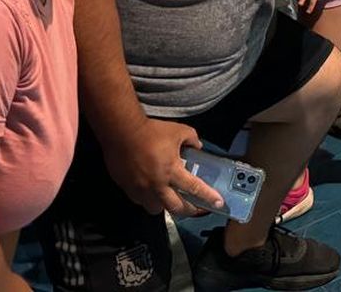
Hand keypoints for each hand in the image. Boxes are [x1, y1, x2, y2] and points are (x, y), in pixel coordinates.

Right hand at [104, 117, 221, 216]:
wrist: (121, 132)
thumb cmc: (151, 131)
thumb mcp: (179, 130)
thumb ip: (192, 140)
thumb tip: (197, 147)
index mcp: (172, 171)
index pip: (194, 188)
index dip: (208, 197)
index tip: (219, 203)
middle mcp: (157, 185)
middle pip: (176, 208)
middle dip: (188, 210)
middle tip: (194, 207)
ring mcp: (141, 190)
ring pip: (156, 209)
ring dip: (165, 205)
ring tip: (170, 198)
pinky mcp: (127, 189)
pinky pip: (140, 201)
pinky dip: (148, 198)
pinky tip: (150, 189)